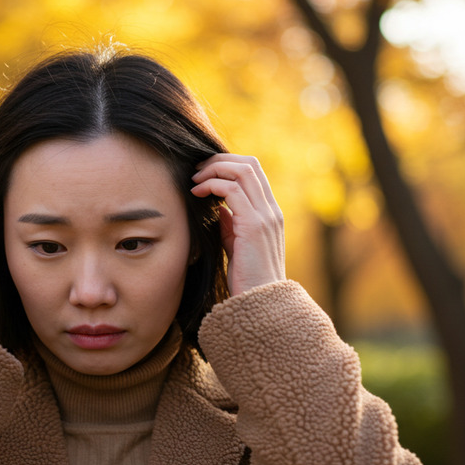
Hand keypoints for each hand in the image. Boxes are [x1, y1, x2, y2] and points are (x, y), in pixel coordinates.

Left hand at [190, 154, 285, 295]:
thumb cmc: (247, 279)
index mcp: (269, 213)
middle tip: (196, 170)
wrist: (261, 304)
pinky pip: (232, 189)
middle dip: (219, 160)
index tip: (204, 174)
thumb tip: (219, 208)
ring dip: (213, 169)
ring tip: (194, 180)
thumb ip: (231, 225)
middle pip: (249, 164)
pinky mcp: (254, 225)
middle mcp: (271, 210)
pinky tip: (196, 194)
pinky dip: (212, 184)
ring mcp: (265, 216)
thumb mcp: (237, 246)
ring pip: (242, 170)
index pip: (254, 173)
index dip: (228, 165)